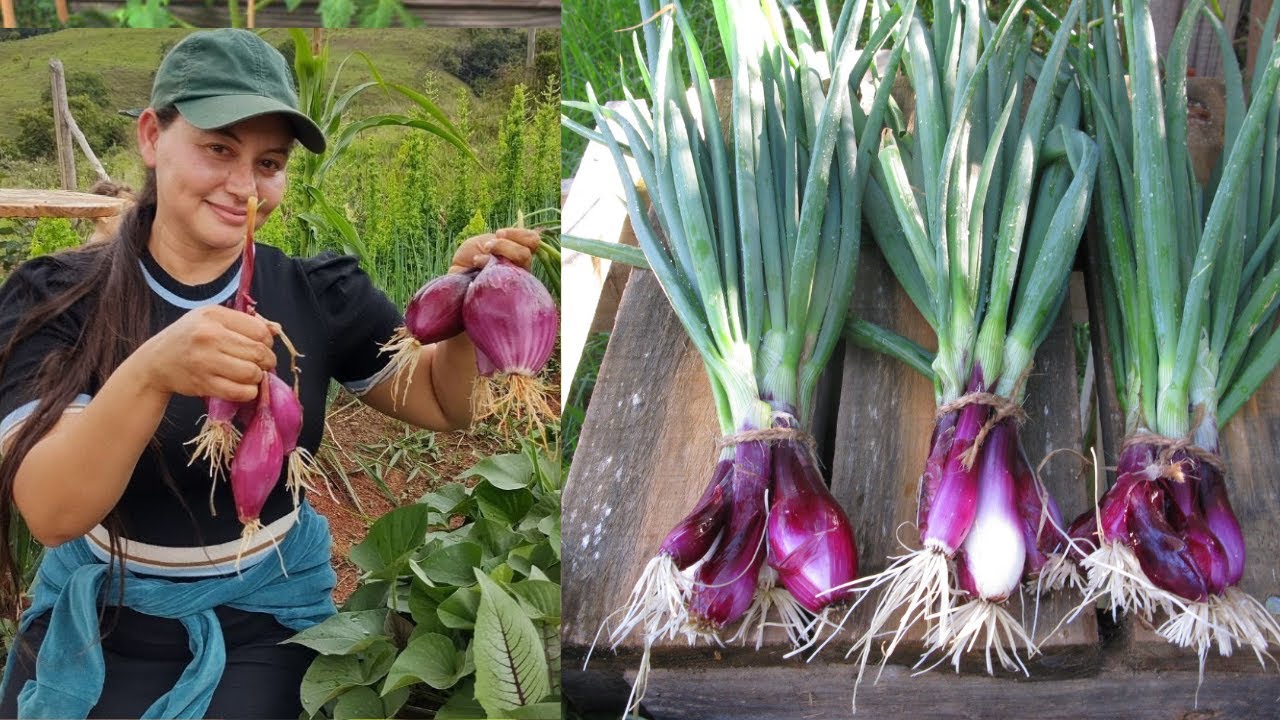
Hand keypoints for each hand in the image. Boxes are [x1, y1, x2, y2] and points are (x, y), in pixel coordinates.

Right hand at [136, 305, 276, 401]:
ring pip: (252, 373)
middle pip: (259, 353)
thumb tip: (277, 330)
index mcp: (214, 316)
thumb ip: (244, 322)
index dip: (267, 341)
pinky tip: (244, 386)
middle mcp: (209, 336)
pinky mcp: (204, 384)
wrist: (156, 362)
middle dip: (267, 361)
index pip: (260, 330)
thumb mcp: (212, 319)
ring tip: (250, 374)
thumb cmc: (189, 337)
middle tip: (262, 364)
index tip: (261, 346)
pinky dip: (249, 392)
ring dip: (258, 377)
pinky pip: (240, 392)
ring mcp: (205, 361)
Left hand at [449, 228, 540, 273]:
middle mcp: (521, 268)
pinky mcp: (505, 290)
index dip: (518, 234)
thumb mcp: (490, 239)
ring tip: (478, 258)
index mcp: (519, 252)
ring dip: (497, 253)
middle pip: (525, 253)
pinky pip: (503, 272)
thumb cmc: (472, 255)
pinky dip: (486, 263)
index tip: (498, 233)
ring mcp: (515, 281)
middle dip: (504, 245)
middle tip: (487, 246)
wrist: (457, 271)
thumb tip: (526, 221)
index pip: (534, 241)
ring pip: (517, 263)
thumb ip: (507, 237)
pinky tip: (475, 265)